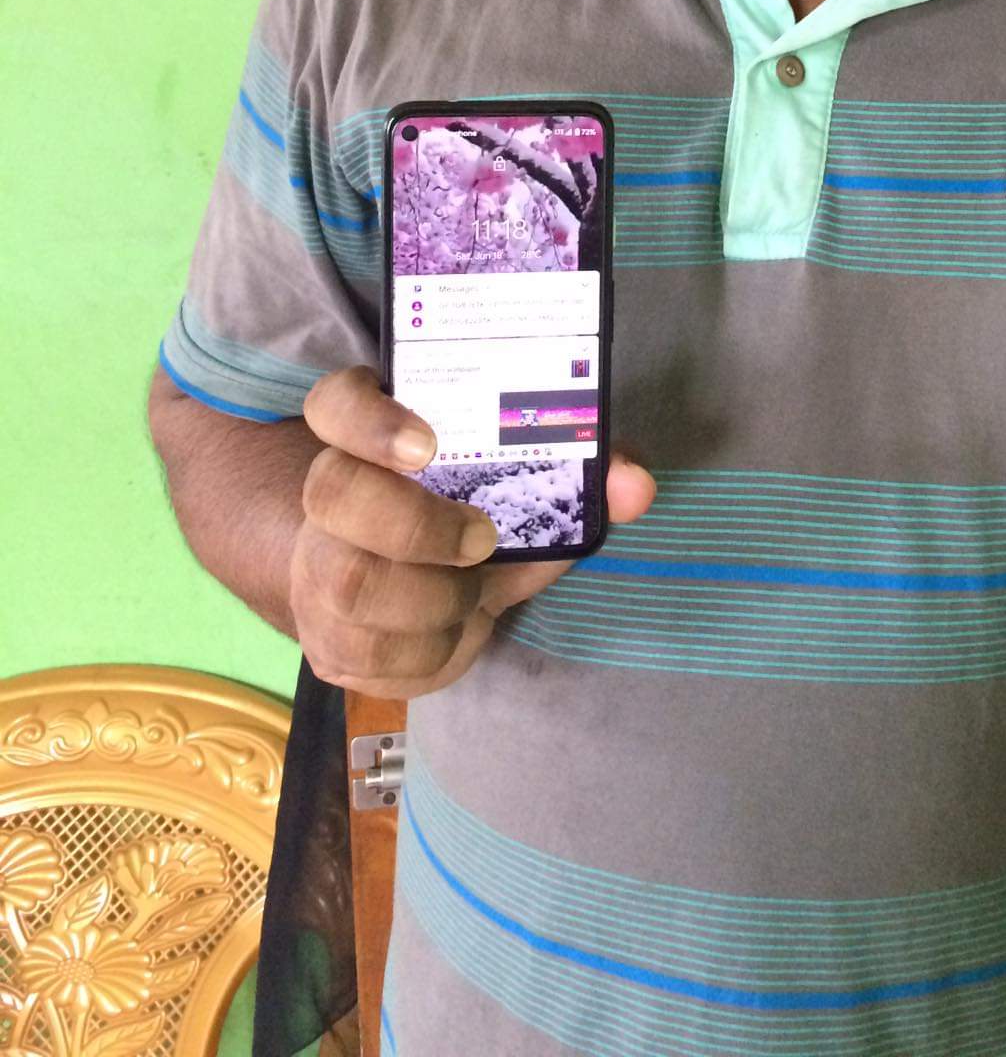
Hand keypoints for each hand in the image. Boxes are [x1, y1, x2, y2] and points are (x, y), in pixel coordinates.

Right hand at [291, 364, 654, 697]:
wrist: (407, 583)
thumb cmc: (471, 509)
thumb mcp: (522, 482)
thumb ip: (582, 471)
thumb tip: (635, 486)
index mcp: (364, 432)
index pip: (337, 404)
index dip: (372, 421)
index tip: (428, 446)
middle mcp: (324, 493)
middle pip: (334, 495)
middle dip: (417, 525)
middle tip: (482, 538)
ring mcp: (313, 571)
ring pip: (346, 584)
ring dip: (432, 598)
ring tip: (475, 592)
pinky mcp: (326, 643)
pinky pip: (369, 658)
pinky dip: (430, 650)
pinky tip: (456, 629)